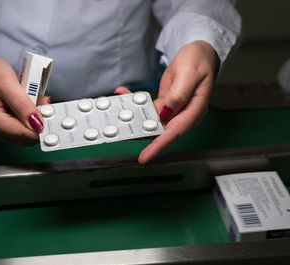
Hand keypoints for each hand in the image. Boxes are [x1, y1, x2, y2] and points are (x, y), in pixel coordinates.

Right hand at [0, 51, 49, 144]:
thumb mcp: (8, 83)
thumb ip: (23, 105)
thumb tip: (38, 124)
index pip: (23, 134)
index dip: (41, 125)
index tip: (50, 111)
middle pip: (26, 137)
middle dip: (38, 120)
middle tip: (41, 101)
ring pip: (26, 135)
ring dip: (34, 119)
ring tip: (32, 100)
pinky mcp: (1, 130)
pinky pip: (22, 130)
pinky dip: (29, 119)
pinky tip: (27, 106)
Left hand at [116, 40, 218, 165]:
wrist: (199, 52)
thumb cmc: (199, 61)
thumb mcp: (190, 73)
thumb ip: (178, 95)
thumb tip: (165, 112)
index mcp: (194, 110)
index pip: (175, 132)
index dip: (158, 146)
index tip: (144, 158)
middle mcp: (184, 115)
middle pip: (159, 131)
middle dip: (138, 133)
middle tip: (119, 134)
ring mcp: (174, 111)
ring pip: (150, 121)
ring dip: (133, 116)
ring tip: (117, 108)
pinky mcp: (166, 106)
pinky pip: (148, 109)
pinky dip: (135, 102)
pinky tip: (124, 94)